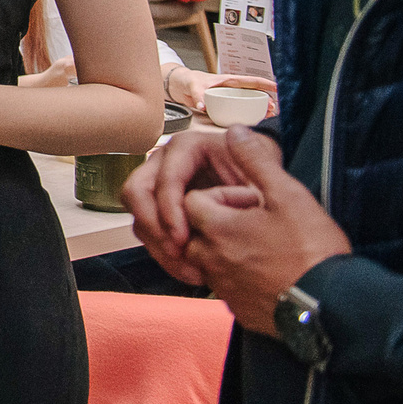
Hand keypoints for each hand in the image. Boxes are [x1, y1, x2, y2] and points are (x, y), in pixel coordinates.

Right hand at [124, 126, 252, 284]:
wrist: (264, 195)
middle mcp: (165, 162)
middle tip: (178, 253)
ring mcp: (158, 184)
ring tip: (187, 268)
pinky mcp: (160, 208)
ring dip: (157, 244)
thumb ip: (256, 155)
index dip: (169, 210)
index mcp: (188, 147)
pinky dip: (163, 252)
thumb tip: (236, 134)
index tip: (182, 240)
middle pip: (137, 192)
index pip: (164, 178)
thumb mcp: (266, 170)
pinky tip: (189, 268)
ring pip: (138, 214)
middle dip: (154, 227)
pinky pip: (148, 229)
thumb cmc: (264, 180)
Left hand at [165, 66, 277, 116]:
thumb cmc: (187, 80)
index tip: (278, 88)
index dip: (265, 84)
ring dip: (259, 109)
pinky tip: (253, 121)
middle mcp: (231, 90)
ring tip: (269, 116)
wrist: (177, 86)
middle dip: (266, 100)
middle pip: (254, 94)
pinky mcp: (223, 107)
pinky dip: (246, 116)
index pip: (250, 81)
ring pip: (248, 103)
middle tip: (274, 109)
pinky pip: (238, 111)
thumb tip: (203, 106)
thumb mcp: (192, 84)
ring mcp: (228, 98)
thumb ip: (198, 94)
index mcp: (228, 80)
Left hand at [182, 126, 349, 331]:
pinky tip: (270, 272)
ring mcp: (221, 286)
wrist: (332, 306)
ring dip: (228, 249)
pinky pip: (225, 285)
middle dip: (219, 222)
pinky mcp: (236, 308)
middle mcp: (208, 259)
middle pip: (194, 229)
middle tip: (260, 224)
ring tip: (265, 247)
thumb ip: (256, 159)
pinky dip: (239, 275)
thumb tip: (235, 131)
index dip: (224, 196)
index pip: (193, 199)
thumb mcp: (287, 194)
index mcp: (214, 228)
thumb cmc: (311, 249)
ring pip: (207, 259)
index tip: (254, 203)